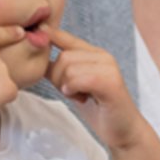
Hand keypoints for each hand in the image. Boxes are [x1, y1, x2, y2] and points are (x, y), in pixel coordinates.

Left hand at [43, 28, 140, 147]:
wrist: (123, 131)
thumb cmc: (98, 109)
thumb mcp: (74, 86)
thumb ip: (60, 70)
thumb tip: (37, 57)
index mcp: (95, 55)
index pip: (68, 38)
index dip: (52, 35)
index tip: (39, 29)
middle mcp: (103, 57)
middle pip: (64, 57)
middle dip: (59, 78)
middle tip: (72, 93)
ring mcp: (109, 68)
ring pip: (70, 68)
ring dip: (68, 87)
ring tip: (81, 97)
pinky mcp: (111, 82)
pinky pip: (79, 79)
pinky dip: (74, 89)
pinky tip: (81, 98)